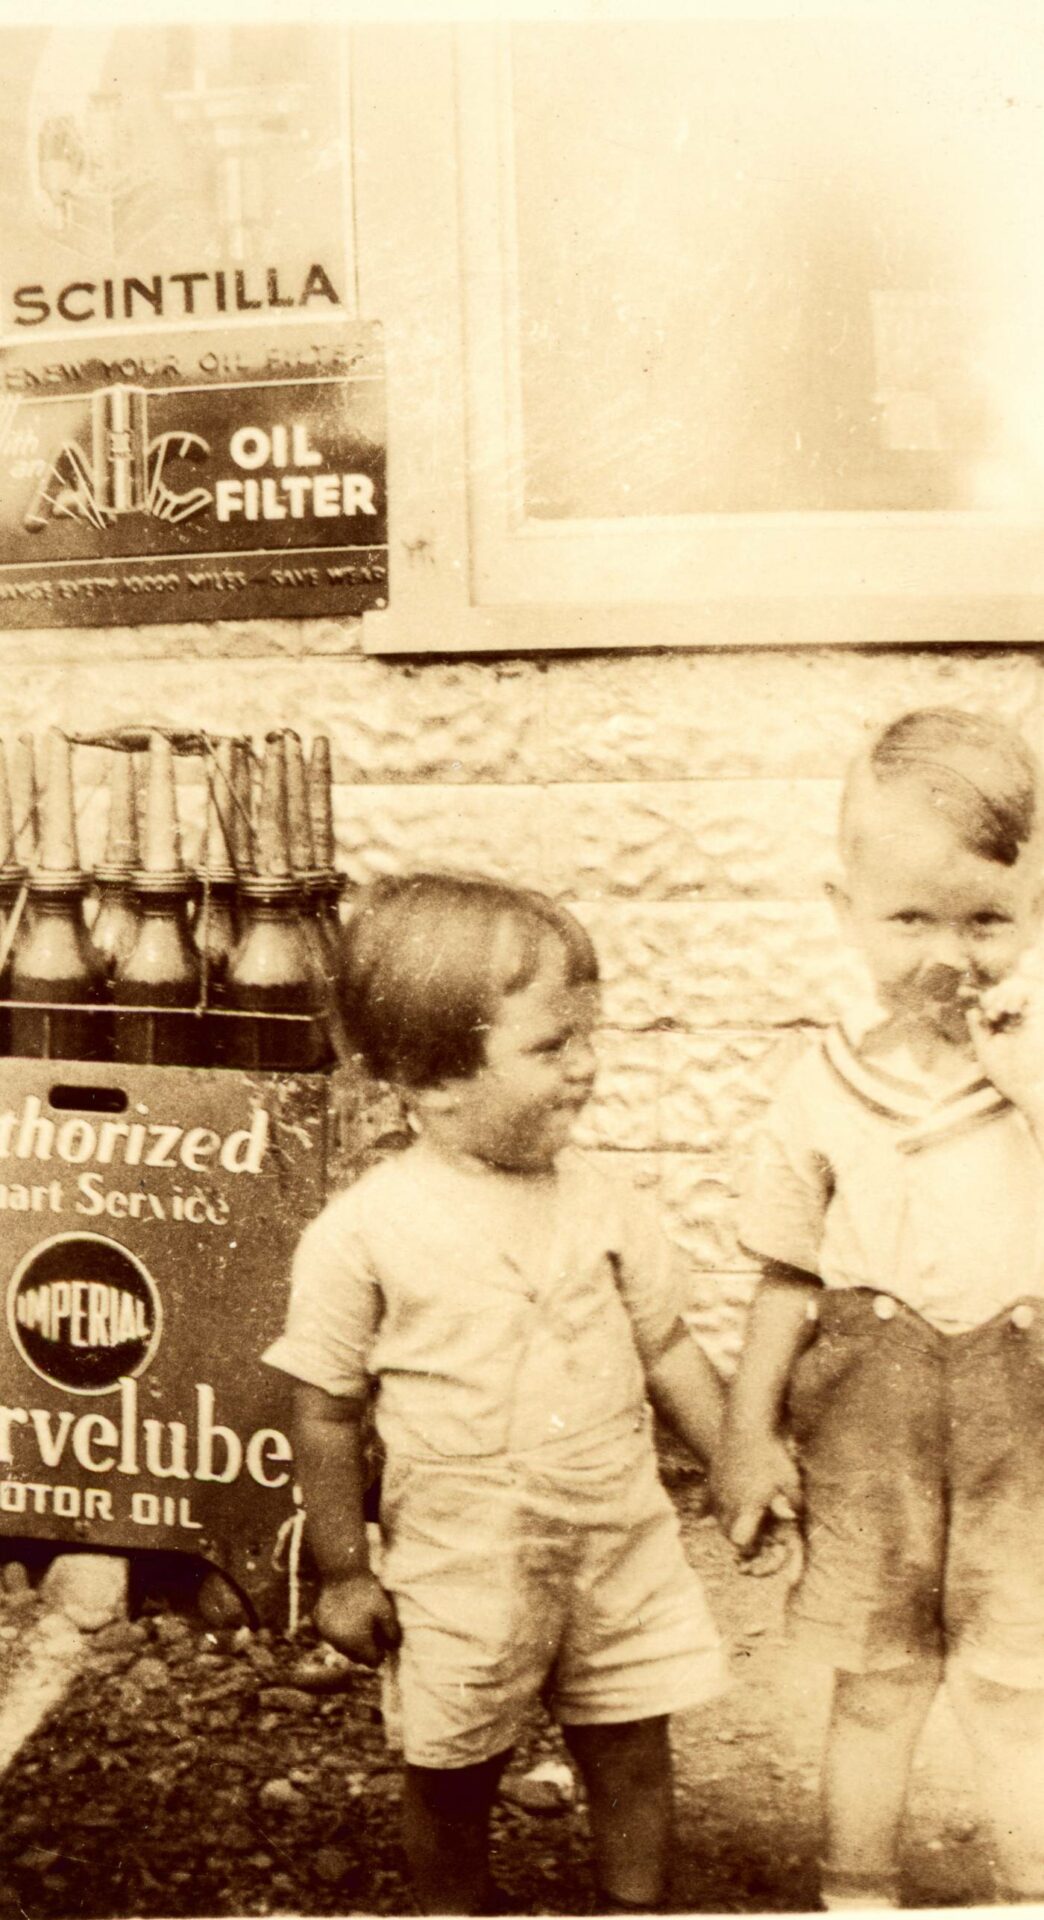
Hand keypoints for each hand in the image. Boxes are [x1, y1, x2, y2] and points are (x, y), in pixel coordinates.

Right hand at [314, 1572, 400, 1667]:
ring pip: (343, 1648)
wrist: (342, 1574)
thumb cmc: (367, 1593)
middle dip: (365, 1649)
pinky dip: (339, 1632)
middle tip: (372, 1632)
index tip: (382, 1642)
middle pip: (356, 1657)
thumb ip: (392, 1633)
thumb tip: (393, 1648)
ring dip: (351, 1642)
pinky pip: (332, 1637)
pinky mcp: (319, 1626)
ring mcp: (328, 1636)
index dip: (379, 1654)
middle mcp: (340, 1645)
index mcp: (358, 1644)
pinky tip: (345, 1618)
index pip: (372, 1662)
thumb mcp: (386, 1611)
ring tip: (359, 1624)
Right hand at [710, 1434, 802, 1572]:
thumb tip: (793, 1518)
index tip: (756, 1547)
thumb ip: (793, 1502)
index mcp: (747, 1507)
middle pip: (727, 1532)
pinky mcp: (712, 1475)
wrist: (748, 1422)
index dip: (747, 1548)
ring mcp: (717, 1488)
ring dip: (727, 1522)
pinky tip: (716, 1506)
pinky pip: (708, 1499)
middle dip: (737, 1536)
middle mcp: (728, 1502)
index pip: (740, 1541)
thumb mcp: (790, 1478)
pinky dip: (712, 1506)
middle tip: (751, 1533)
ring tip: (740, 1519)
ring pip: (717, 1516)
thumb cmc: (772, 1452)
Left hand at [967, 968, 1043, 1122]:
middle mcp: (1022, 1020)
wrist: (1032, 1087)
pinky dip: (1017, 992)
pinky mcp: (1042, 1013)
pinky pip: (1032, 989)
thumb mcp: (987, 1050)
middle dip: (994, 996)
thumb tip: (972, 1010)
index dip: (988, 1001)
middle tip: (992, 1014)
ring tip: (998, 1011)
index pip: (996, 1003)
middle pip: (1007, 991)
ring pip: (1019, 986)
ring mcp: (1034, 1016)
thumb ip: (979, 1030)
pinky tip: (1009, 1008)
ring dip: (1004, 993)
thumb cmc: (1010, 1076)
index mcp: (1009, 1028)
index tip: (984, 1015)